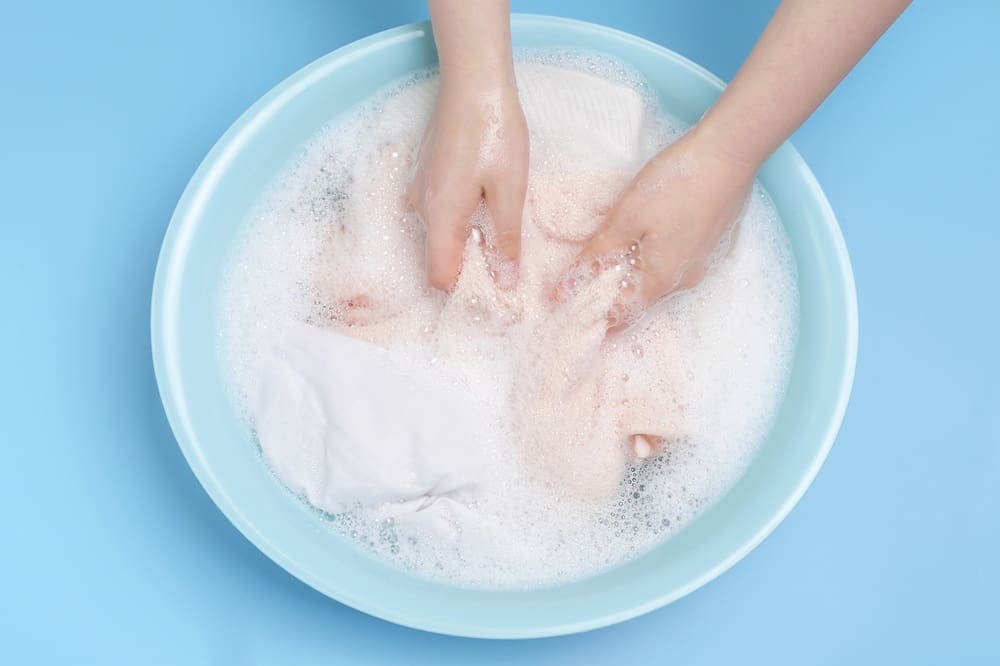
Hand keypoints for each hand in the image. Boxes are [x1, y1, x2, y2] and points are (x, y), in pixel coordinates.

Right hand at [409, 73, 528, 290]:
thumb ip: (506, 239)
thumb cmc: (494, 131)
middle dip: (467, 271)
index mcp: (441, 216)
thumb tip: (505, 281)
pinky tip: (485, 210)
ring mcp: (420, 191)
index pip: (438, 276)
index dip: (462, 292)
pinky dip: (459, 223)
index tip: (492, 294)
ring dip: (464, 245)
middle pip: (436, 258)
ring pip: (437, 236)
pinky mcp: (426, 176)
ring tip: (500, 239)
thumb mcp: (510, 190)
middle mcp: (421, 208)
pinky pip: (438, 215)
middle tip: (504, 271)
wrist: (473, 81)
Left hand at [559, 126, 756, 325]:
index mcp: (661, 280)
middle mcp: (684, 279)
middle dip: (610, 296)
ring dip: (630, 277)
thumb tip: (569, 288)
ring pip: (657, 280)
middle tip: (579, 285)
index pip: (621, 313)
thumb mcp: (627, 217)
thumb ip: (598, 254)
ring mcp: (700, 261)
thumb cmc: (677, 184)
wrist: (730, 153)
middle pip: (640, 299)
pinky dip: (650, 261)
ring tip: (603, 265)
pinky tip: (638, 244)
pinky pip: (672, 263)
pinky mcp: (708, 242)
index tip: (568, 304)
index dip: (593, 312)